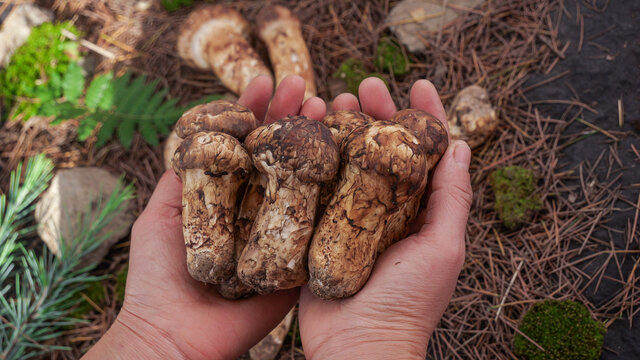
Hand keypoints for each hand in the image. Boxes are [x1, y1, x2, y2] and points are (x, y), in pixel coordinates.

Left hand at [83, 75, 322, 359]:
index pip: (245, 145)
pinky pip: (320, 225)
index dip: (256, 112)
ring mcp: (280, 234)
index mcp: (227, 196)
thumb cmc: (158, 276)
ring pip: (305, 182)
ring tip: (328, 109)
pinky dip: (336, 192)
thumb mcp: (160, 215)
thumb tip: (195, 132)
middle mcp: (257, 210)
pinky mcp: (298, 261)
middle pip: (280, 156)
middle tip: (307, 88)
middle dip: (292, 119)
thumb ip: (179, 177)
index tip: (265, 82)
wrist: (174, 334)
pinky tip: (346, 157)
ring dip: (318, 143)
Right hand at [298, 78, 472, 358]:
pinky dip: (311, 156)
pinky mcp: (317, 228)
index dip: (425, 117)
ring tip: (333, 100)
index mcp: (420, 211)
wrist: (358, 347)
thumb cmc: (409, 302)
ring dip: (342, 127)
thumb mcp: (443, 247)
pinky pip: (315, 184)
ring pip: (346, 159)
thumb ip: (453, 198)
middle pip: (383, 149)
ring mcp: (348, 217)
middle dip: (377, 113)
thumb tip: (462, 146)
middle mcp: (385, 209)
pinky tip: (304, 132)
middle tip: (364, 86)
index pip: (426, 153)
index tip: (418, 84)